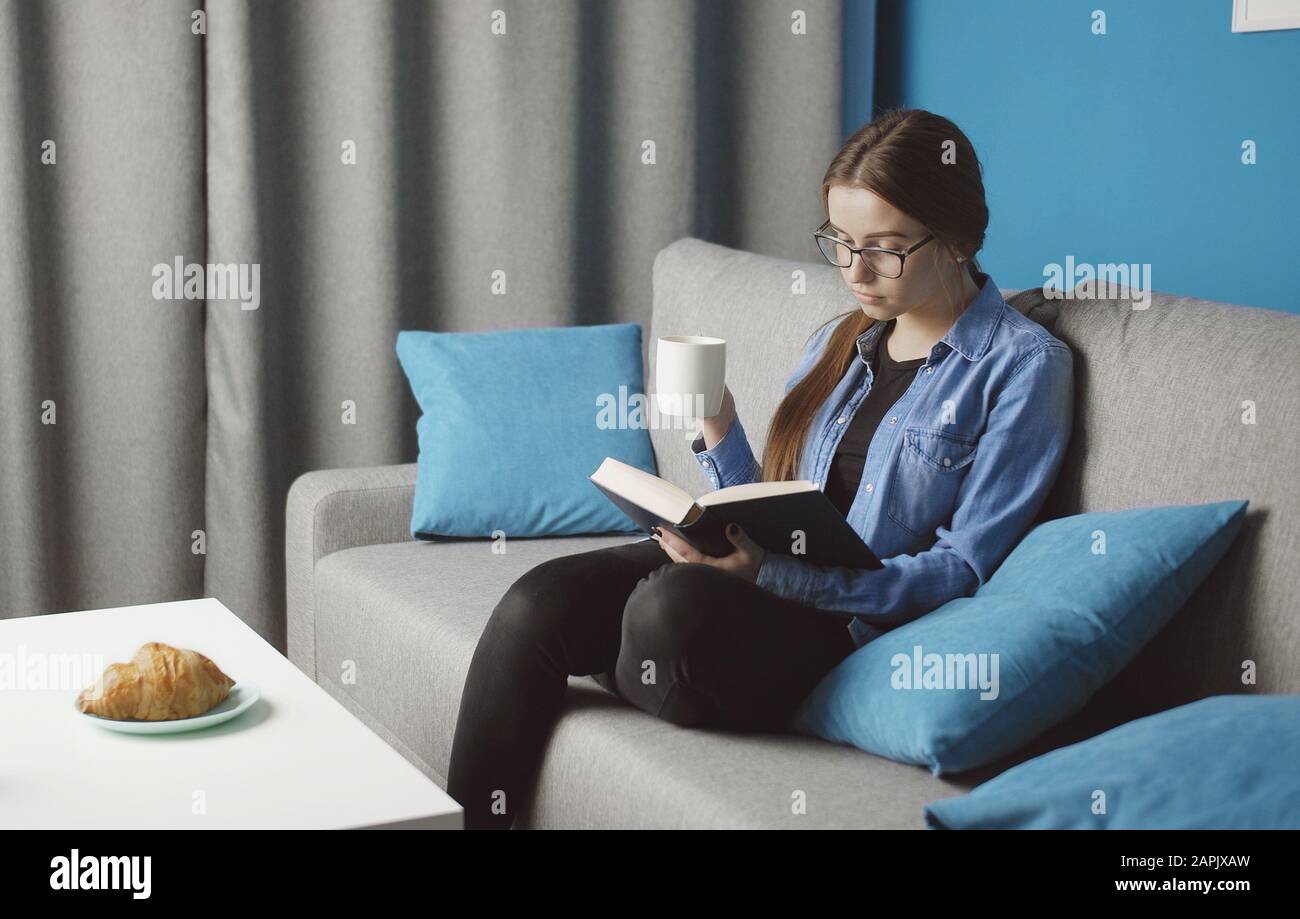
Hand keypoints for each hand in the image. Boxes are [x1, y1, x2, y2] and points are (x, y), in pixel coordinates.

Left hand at [651, 522, 765, 582]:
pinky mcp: (710, 578)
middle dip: (668, 546)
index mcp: (711, 568)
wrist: (765, 580)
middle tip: (657, 533)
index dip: (672, 542)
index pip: (686, 553)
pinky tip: (677, 554)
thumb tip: (730, 527)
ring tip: (663, 542)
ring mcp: (707, 578)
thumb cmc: (757, 566)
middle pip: (679, 560)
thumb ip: (740, 539)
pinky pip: (689, 568)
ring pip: (683, 565)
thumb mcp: (751, 551)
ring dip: (672, 553)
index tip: (661, 532)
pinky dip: (681, 559)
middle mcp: (706, 574)